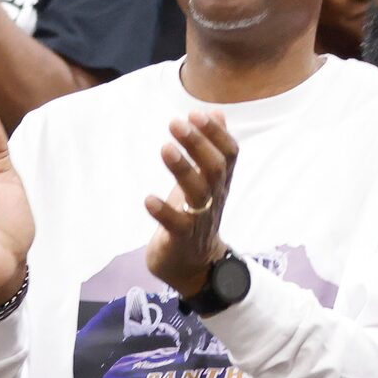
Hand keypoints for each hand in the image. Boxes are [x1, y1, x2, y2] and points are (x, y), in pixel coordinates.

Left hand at [143, 110, 239, 299]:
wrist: (193, 265)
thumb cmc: (195, 215)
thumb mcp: (204, 178)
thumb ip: (210, 147)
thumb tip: (217, 113)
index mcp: (220, 183)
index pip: (229, 154)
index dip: (216, 133)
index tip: (196, 113)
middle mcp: (214, 198)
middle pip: (215, 168)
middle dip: (198, 144)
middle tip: (176, 123)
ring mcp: (199, 219)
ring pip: (198, 192)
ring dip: (182, 168)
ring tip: (165, 148)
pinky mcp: (181, 238)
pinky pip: (176, 225)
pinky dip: (163, 211)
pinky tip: (148, 199)